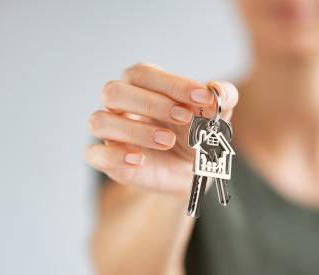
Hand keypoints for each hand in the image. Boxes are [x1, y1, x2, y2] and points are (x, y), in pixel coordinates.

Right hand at [86, 64, 237, 194]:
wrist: (190, 173)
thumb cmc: (196, 135)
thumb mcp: (216, 117)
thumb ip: (223, 98)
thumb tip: (218, 90)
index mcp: (142, 85)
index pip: (145, 74)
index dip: (173, 84)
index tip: (204, 98)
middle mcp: (120, 105)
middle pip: (114, 92)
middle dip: (150, 103)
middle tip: (185, 117)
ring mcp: (111, 133)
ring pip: (100, 121)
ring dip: (135, 130)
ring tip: (168, 141)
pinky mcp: (108, 159)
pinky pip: (95, 154)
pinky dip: (114, 155)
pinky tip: (139, 159)